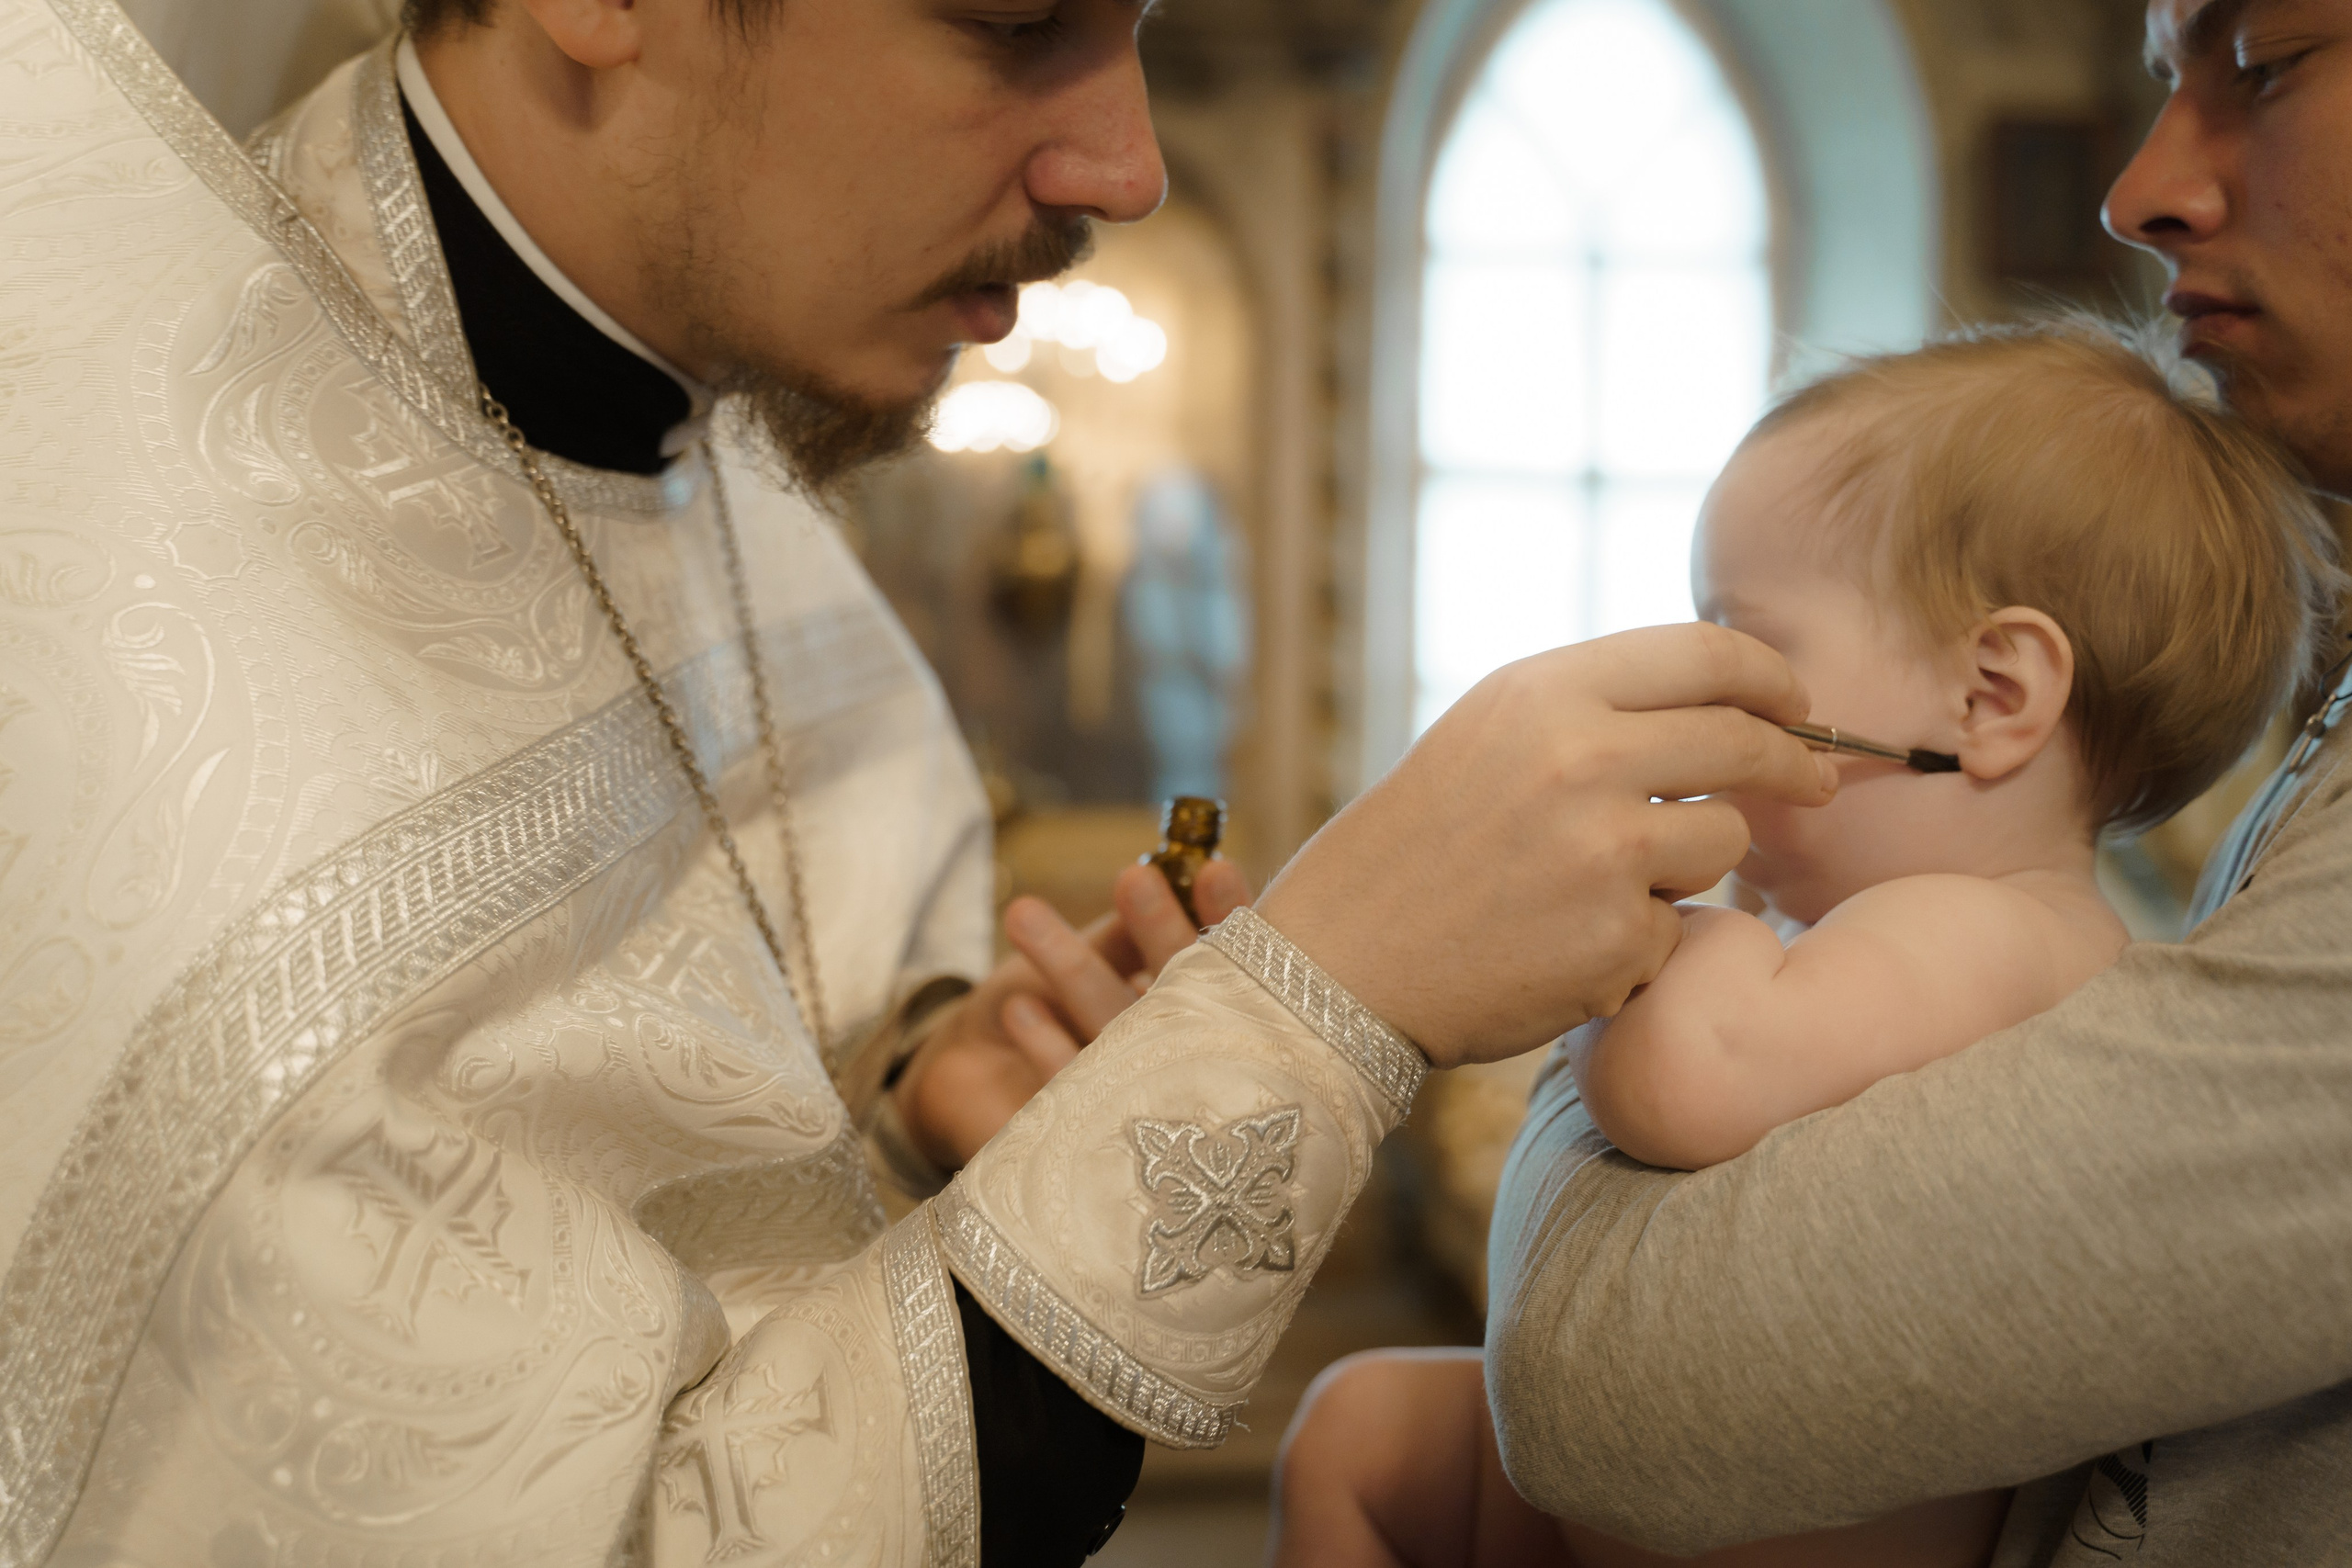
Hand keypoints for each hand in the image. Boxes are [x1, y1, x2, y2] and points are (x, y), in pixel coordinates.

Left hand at [896, 857, 1253, 1167]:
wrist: (970, 1075)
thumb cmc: (1046, 1003)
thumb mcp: (1094, 959)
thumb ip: (1124, 935)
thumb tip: (1159, 878)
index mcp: (1196, 1005)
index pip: (1225, 960)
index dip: (1223, 916)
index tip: (1213, 866)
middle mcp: (1179, 1058)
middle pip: (1178, 995)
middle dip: (1157, 934)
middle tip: (1133, 880)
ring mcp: (1136, 1102)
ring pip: (1110, 1030)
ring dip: (1070, 971)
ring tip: (1023, 914)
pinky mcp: (1081, 1135)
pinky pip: (1068, 1088)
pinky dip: (1046, 1048)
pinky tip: (1021, 1009)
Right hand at [1258, 623, 1836, 1066]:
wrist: (1340, 965)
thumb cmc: (1411, 848)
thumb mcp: (1486, 735)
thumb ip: (1590, 709)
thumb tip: (1718, 698)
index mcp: (1543, 693)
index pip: (1706, 654)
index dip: (1771, 676)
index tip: (1796, 701)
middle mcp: (1580, 758)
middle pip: (1742, 742)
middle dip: (1792, 761)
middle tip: (1814, 781)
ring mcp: (1605, 852)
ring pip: (1723, 840)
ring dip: (1692, 861)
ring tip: (1602, 884)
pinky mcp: (1617, 938)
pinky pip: (1678, 926)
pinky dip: (1640, 939)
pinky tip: (1564, 945)